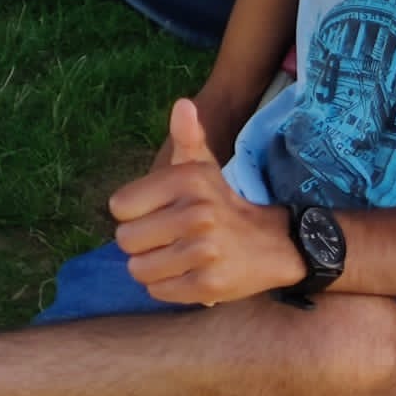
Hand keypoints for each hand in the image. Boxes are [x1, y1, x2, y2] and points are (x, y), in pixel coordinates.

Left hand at [109, 99, 303, 306]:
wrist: (276, 243)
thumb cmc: (222, 201)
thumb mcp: (204, 166)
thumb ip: (187, 137)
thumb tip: (183, 105)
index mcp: (187, 181)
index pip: (119, 207)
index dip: (131, 213)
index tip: (154, 213)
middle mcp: (196, 214)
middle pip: (125, 241)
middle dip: (138, 244)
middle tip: (164, 239)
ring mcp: (204, 252)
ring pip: (138, 270)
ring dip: (150, 268)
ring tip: (174, 257)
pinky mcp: (210, 285)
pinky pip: (159, 291)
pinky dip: (166, 287)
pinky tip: (185, 274)